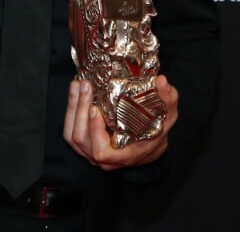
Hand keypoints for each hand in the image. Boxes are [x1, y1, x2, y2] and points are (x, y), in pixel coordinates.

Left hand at [63, 74, 178, 170]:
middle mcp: (105, 158)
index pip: (101, 152)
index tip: (96, 109)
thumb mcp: (168, 116)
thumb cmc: (158, 132)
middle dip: (80, 111)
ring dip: (73, 108)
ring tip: (78, 84)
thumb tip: (162, 81)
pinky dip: (71, 110)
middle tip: (86, 86)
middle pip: (81, 140)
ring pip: (72, 136)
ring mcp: (92, 152)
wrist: (150, 144)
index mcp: (123, 155)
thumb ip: (168, 99)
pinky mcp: (86, 143)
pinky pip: (71, 130)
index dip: (95, 132)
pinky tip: (76, 90)